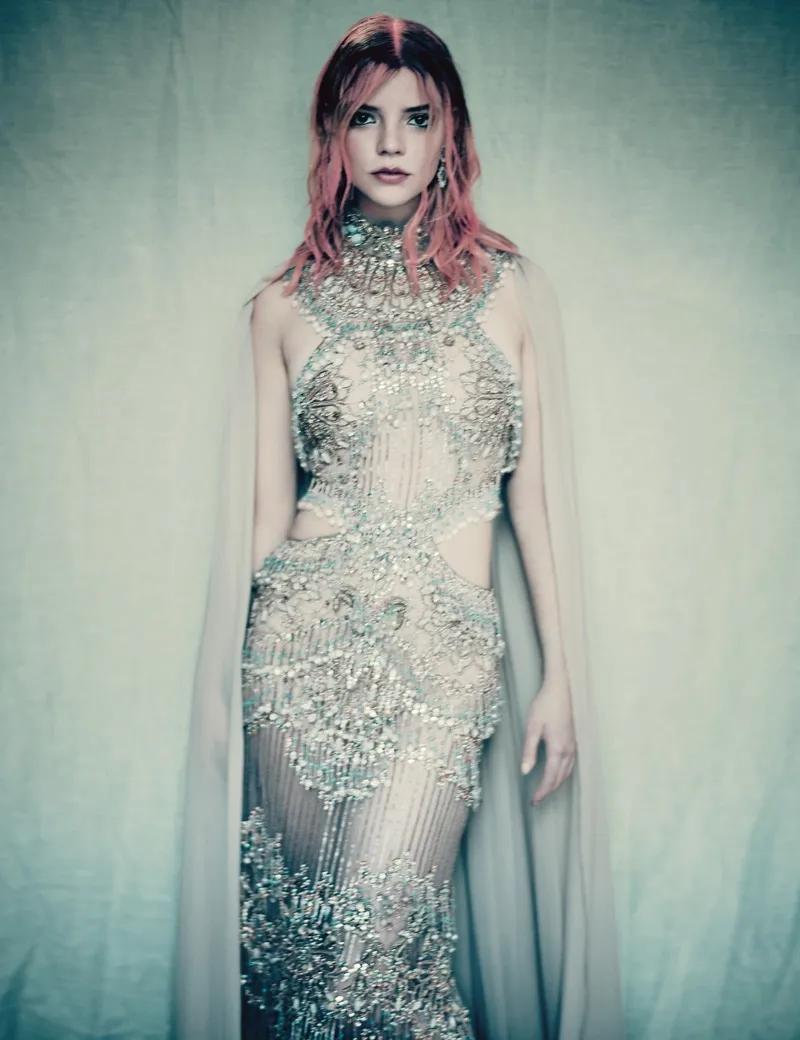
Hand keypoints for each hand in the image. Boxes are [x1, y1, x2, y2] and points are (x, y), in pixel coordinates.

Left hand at [520, 674, 576, 805]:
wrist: (562, 689)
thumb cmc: (545, 705)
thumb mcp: (532, 727)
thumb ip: (529, 750)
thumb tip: (524, 771)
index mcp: (557, 748)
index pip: (550, 778)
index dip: (542, 791)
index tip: (534, 801)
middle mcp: (569, 750)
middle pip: (560, 778)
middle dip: (548, 791)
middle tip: (537, 800)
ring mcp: (574, 745)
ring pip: (567, 772)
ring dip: (557, 783)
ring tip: (545, 790)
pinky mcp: (575, 740)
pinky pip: (571, 764)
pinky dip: (564, 774)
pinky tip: (558, 773)